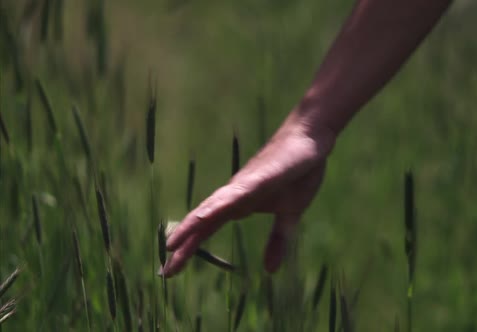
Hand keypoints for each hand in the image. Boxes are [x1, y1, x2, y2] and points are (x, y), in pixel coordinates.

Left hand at [162, 116, 334, 276]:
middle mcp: (234, 195)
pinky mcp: (259, 177)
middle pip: (202, 223)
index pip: (207, 230)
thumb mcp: (290, 215)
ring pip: (212, 208)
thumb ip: (278, 241)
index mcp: (238, 205)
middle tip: (164, 272)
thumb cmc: (297, 173)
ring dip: (192, 226)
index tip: (170, 271)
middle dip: (183, 245)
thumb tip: (269, 270)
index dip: (189, 249)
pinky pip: (235, 193)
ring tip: (172, 245)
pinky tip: (204, 215)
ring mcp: (244, 185)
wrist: (309, 139)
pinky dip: (218, 205)